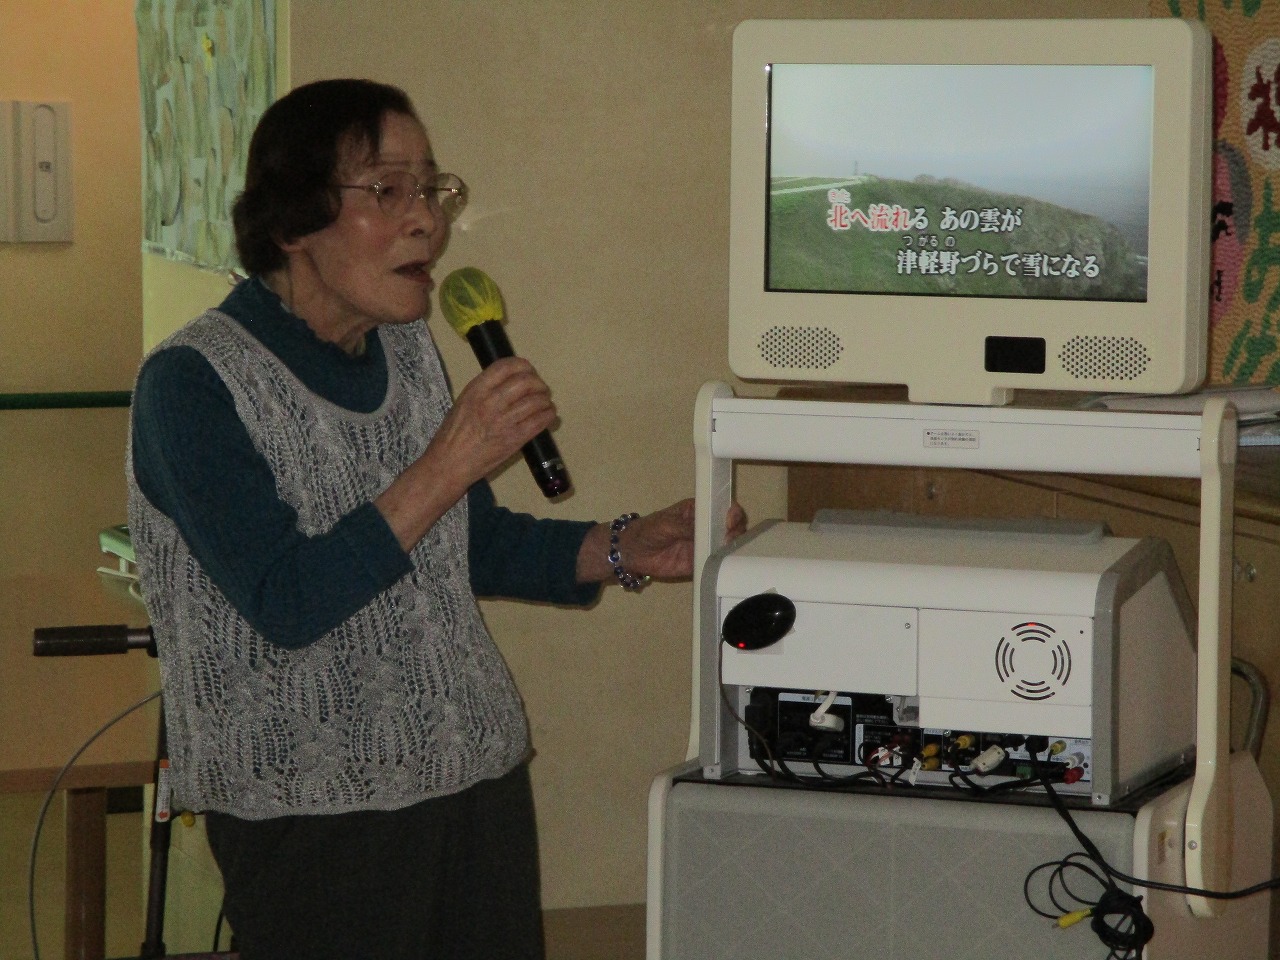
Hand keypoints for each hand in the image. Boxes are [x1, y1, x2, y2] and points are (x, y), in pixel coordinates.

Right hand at [431, 357, 557, 485]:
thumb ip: (485, 391)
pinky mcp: (514, 439)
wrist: (449, 463)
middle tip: (540, 390)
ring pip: (536, 401)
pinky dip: (548, 415)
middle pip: (526, 381)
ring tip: (545, 404)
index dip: (524, 366)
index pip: (506, 366)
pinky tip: (548, 415)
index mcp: (476, 390)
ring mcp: (503, 421)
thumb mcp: (463, 403)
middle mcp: (491, 402)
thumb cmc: (453, 435)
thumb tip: (511, 383)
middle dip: (538, 383)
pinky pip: (540, 421)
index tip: (529, 372)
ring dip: (545, 400)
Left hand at [577, 499, 747, 583]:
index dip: (731, 513)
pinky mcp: (699, 563)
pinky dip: (721, 563)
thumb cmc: (648, 530)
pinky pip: (715, 562)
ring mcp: (703, 545)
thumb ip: (686, 527)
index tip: (730, 520)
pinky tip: (723, 564)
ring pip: (726, 545)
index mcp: (698, 510)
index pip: (722, 508)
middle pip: (730, 527)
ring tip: (726, 549)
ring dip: (731, 547)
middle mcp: (705, 526)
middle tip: (729, 537)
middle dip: (735, 530)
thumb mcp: (667, 524)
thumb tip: (705, 529)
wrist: (632, 552)